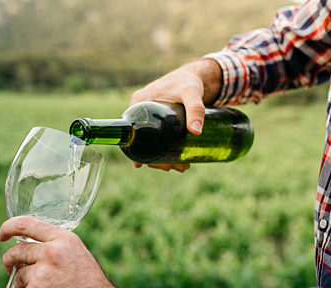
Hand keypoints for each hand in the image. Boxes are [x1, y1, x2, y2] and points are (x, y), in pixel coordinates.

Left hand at [0, 216, 117, 287]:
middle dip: (10, 261)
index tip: (1, 235)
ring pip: (17, 278)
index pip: (26, 224)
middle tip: (11, 269)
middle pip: (16, 252)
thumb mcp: (80, 259)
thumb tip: (31, 254)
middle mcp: (50, 254)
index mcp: (63, 241)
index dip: (8, 228)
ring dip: (22, 287)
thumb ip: (57, 251)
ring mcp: (39, 277)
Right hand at [130, 58, 221, 172]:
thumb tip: (196, 132)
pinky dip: (164, 150)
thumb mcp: (191, 94)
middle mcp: (139, 111)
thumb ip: (195, 109)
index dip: (141, 154)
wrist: (196, 75)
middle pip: (143, 142)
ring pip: (151, 142)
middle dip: (158, 159)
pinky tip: (175, 162)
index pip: (134, 135)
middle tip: (176, 168)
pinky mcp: (159, 120)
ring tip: (182, 167)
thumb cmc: (189, 81)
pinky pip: (156, 138)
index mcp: (137, 104)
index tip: (156, 166)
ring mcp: (149, 116)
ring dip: (162, 157)